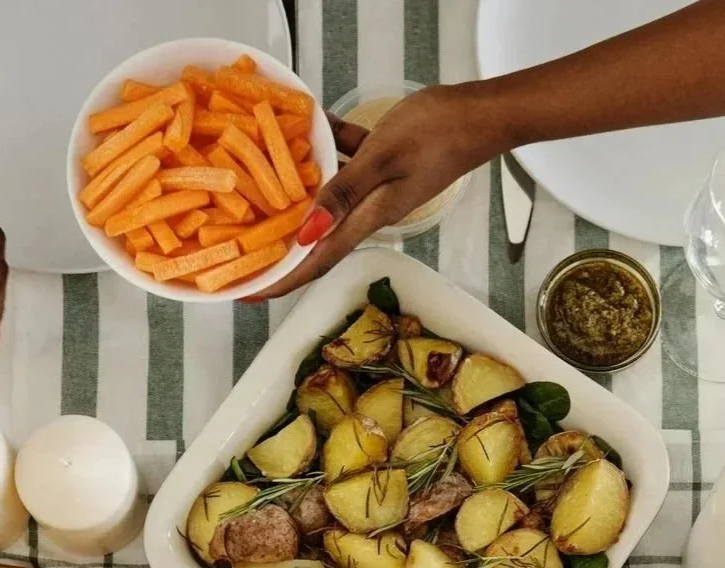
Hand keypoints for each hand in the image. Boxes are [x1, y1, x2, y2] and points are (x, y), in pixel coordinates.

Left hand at [255, 85, 505, 299]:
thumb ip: (344, 193)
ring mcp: (377, 187)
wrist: (479, 116)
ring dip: (299, 197)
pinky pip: (346, 161)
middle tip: (245, 252)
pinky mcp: (384, 163)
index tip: (254, 293)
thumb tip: (307, 233)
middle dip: (283, 248)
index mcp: (371, 217)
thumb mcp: (383, 159)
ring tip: (261, 191)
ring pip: (329, 198)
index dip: (287, 279)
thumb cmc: (435, 134)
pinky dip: (328, 148)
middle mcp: (371, 209)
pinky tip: (311, 126)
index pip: (321, 259)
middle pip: (319, 236)